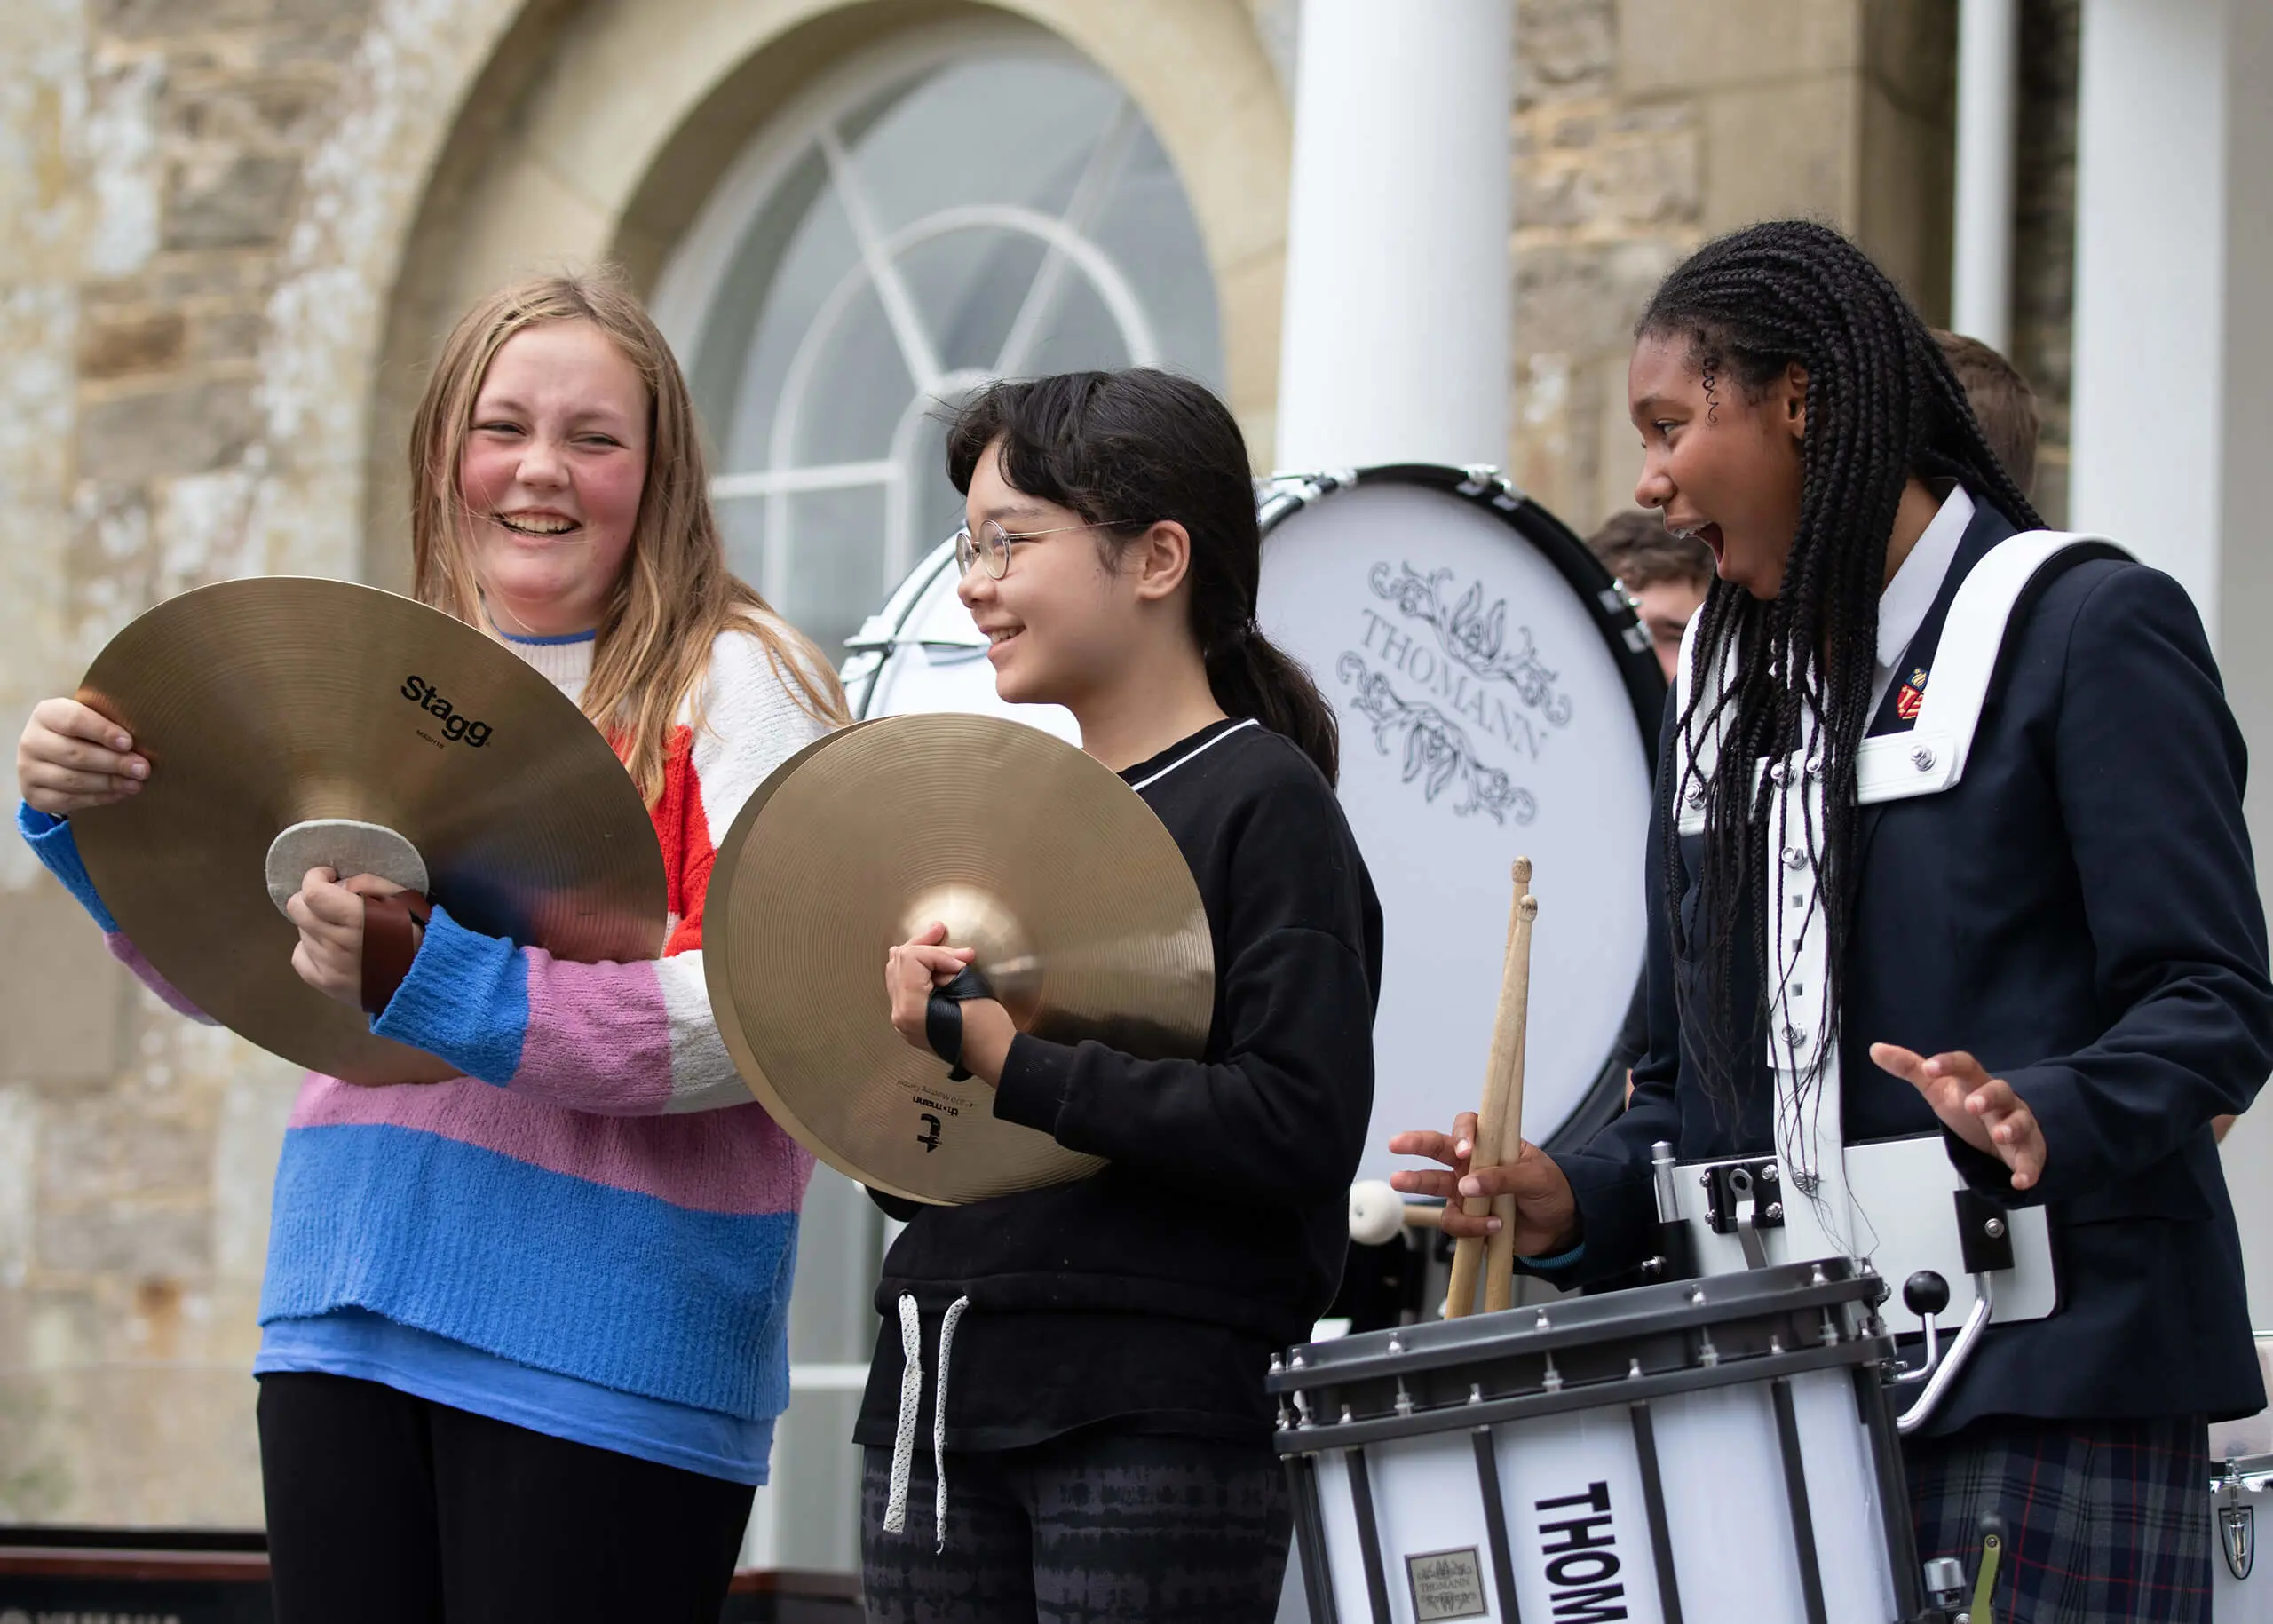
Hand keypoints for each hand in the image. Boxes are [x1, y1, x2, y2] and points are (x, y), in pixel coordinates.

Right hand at [18, 698, 147, 814]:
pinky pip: (69, 800)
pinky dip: (98, 798)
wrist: (52, 757)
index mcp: (46, 714)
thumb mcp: (92, 719)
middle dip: (114, 763)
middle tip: (143, 769)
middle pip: (75, 754)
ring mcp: (28, 770)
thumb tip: (144, 741)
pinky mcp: (34, 795)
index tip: (129, 743)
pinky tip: (119, 794)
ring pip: (72, 780)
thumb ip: (109, 724)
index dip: (103, 732)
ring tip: (136, 783)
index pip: (74, 720)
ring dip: (109, 783)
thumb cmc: (83, 733)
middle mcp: (31, 741)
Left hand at [287, 869, 407, 1007]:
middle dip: (311, 899)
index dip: (315, 877)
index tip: (328, 876)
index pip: (313, 893)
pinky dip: (310, 948)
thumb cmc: (414, 934)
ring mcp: (328, 966)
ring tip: (340, 929)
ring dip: (316, 924)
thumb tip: (337, 884)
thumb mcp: (401, 898)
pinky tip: (330, 948)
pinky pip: (300, 956)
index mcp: (358, 919)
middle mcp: (337, 943)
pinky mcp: (325, 984)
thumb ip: (368, 883)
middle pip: (297, 910)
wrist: (423, 979)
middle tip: (330, 902)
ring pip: (302, 931)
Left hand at [884, 922, 1012, 1084]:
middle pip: (898, 963)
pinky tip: (932, 963)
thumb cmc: (987, 1031)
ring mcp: (904, 1021)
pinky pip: (904, 987)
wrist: (995, 1057)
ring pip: (897, 973)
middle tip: (941, 930)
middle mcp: (901, 1016)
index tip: (962, 961)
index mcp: (911, 1009)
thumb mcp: (969, 990)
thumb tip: (941, 959)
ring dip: (918, 955)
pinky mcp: (912, 1021)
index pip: (912, 959)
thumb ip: (947, 969)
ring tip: (937, 942)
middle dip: (923, 945)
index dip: (938, 954)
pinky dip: (917, 970)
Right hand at [1387, 1113, 1580, 1254]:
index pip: (1469, 1126)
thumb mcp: (1536, 1178)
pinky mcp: (1468, 1219)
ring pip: (1434, 1185)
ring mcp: (1467, 1192)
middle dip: (1415, 1144)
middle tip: (1395, 1143)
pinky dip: (1470, 1227)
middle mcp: (1474, 1165)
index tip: (1465, 1151)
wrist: (1561, 1228)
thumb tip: (1468, 1186)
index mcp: (1492, 1145)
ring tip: (1398, 1181)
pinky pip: (1455, 1222)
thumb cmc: (1551, 1191)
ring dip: (1417, 1183)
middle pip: (1438, 1149)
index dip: (1463, 1134)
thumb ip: (1503, 1178)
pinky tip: (1494, 1227)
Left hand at [1871, 1043, 2045, 1191]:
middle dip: (1988, 1097)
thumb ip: (1909, 1068)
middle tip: (1972, 1105)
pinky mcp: (2028, 1149)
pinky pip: (2031, 1158)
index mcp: (1974, 1081)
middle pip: (1999, 1090)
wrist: (2002, 1128)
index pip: (1965, 1065)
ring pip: (2021, 1120)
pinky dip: (2028, 1170)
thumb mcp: (1937, 1088)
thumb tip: (1876, 1049)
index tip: (1929, 1068)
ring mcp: (2017, 1122)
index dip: (1948, 1064)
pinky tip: (2020, 1181)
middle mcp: (2000, 1099)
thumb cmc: (1968, 1103)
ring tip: (2000, 1135)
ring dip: (2012, 1127)